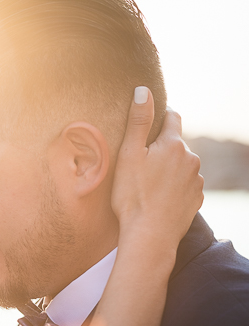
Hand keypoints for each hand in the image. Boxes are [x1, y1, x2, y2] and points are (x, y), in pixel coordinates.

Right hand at [111, 87, 203, 246]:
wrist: (149, 235)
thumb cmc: (133, 195)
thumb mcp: (129, 154)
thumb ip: (138, 121)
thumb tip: (144, 90)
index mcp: (173, 145)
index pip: (172, 117)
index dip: (161, 114)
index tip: (149, 121)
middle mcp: (191, 159)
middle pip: (176, 143)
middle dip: (161, 146)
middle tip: (140, 160)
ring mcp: (196, 180)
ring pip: (182, 165)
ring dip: (169, 167)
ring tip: (148, 182)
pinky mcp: (196, 199)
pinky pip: (185, 185)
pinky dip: (174, 186)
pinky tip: (158, 196)